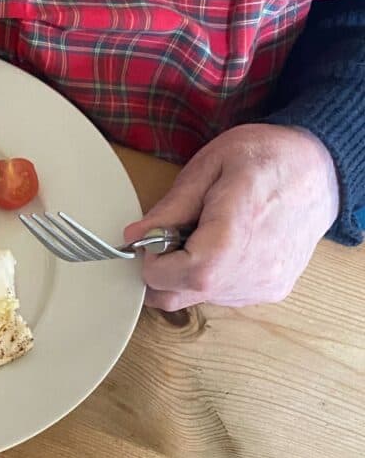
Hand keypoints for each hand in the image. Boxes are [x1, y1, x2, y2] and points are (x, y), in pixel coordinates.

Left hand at [124, 124, 339, 309]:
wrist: (322, 168)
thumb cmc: (269, 158)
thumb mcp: (211, 165)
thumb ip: (171, 206)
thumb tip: (134, 236)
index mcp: (230, 239)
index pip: (166, 277)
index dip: (150, 260)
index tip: (155, 237)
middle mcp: (248, 273)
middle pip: (175, 297)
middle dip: (161, 271)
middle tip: (176, 235)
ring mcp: (261, 286)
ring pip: (196, 299)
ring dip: (187, 274)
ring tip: (207, 234)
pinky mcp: (270, 291)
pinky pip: (222, 296)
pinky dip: (211, 277)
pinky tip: (227, 246)